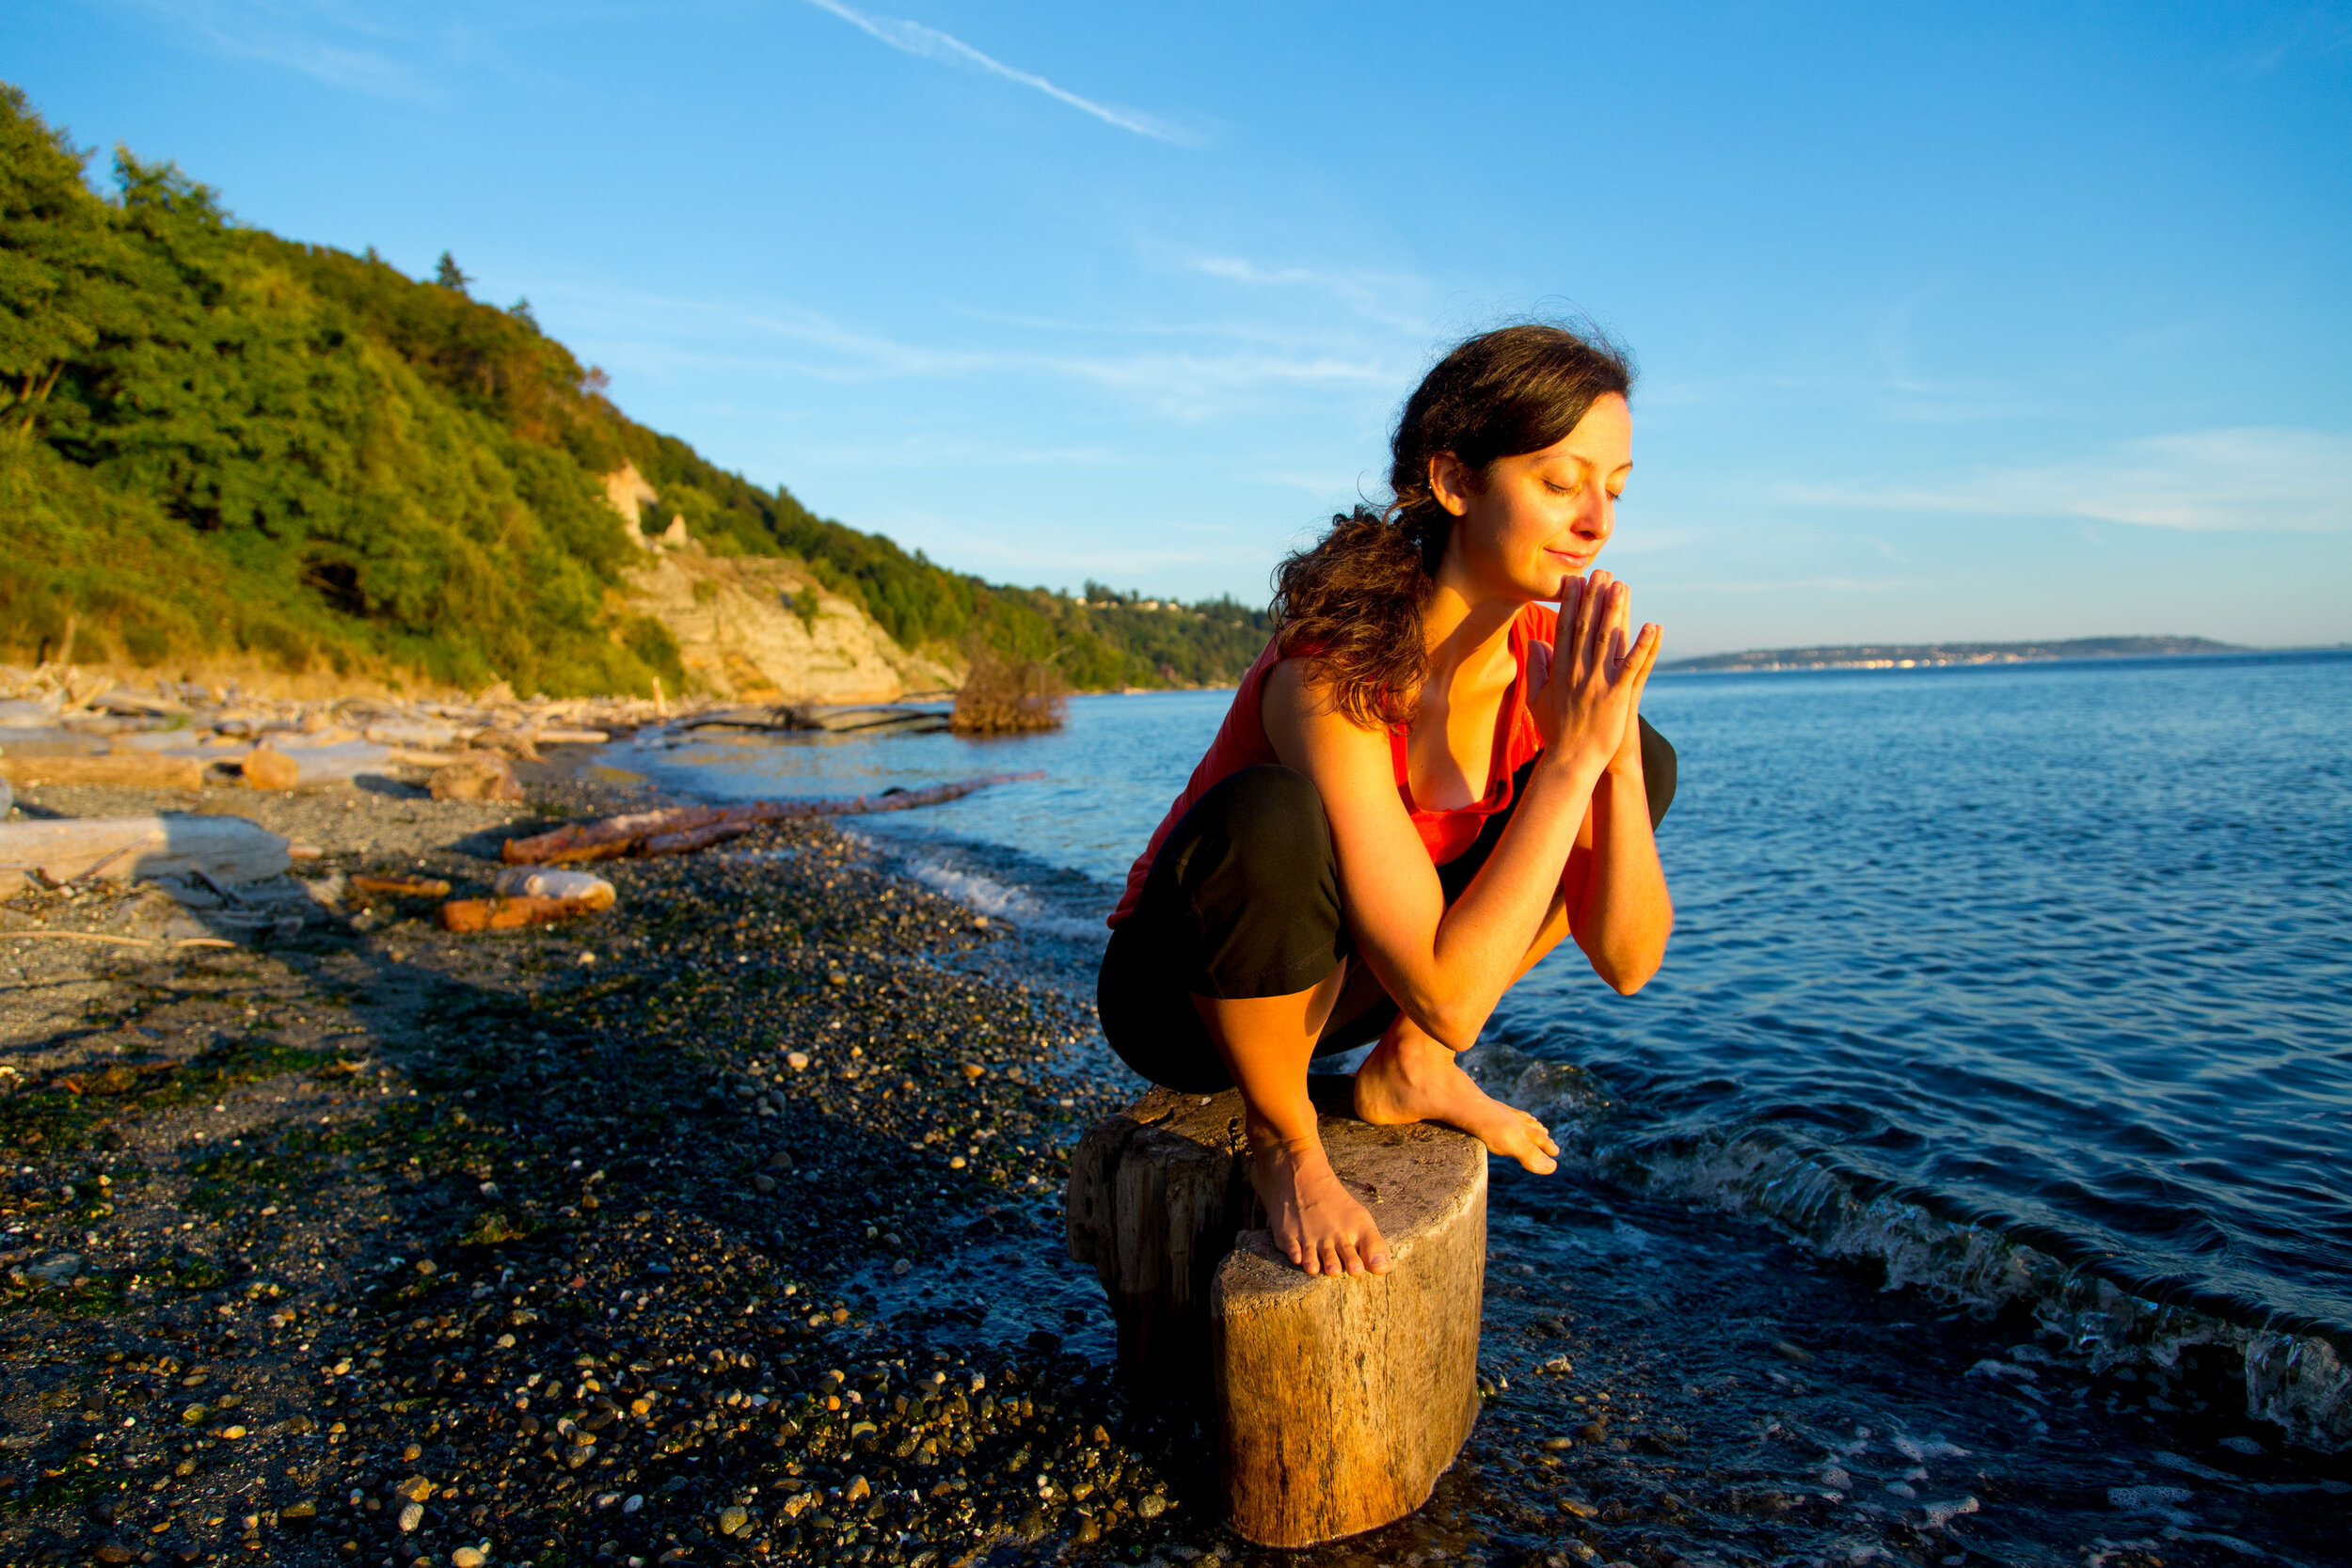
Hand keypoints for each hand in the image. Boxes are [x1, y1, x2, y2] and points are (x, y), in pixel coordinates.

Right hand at [1528, 571, 1659, 776]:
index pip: (1565, 629)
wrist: (1571, 762)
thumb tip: (1535, 641)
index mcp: (1560, 671)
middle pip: (1586, 627)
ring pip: (1608, 639)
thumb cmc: (1555, 732)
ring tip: (1622, 586)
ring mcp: (1598, 683)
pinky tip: (1653, 626)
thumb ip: (1537, 668)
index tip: (1575, 581)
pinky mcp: (1617, 696)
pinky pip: (1634, 666)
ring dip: (1616, 610)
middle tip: (1601, 571)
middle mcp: (1577, 672)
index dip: (1571, 603)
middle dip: (1594, 597)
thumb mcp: (1538, 698)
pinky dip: (1644, 646)